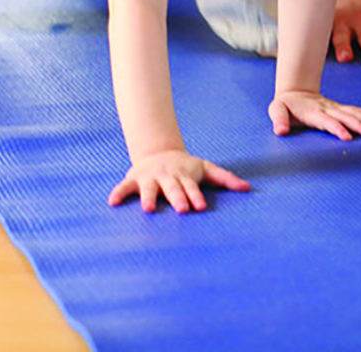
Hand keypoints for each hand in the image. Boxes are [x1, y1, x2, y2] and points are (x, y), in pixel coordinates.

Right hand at [108, 149, 250, 213]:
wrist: (159, 151)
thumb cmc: (186, 167)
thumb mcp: (206, 168)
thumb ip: (225, 178)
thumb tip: (248, 188)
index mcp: (184, 176)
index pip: (191, 187)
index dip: (195, 195)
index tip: (200, 207)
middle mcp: (167, 177)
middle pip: (173, 188)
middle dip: (177, 198)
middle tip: (182, 210)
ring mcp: (150, 178)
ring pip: (149, 189)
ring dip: (149, 197)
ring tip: (149, 210)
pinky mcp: (134, 180)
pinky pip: (124, 187)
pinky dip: (118, 193)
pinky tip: (112, 203)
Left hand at [269, 91, 360, 140]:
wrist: (294, 91)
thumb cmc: (285, 106)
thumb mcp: (276, 110)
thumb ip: (278, 120)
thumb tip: (280, 131)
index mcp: (312, 112)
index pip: (326, 121)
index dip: (336, 128)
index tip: (347, 137)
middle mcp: (326, 108)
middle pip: (345, 117)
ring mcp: (335, 108)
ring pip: (354, 113)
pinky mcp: (340, 109)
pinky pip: (357, 111)